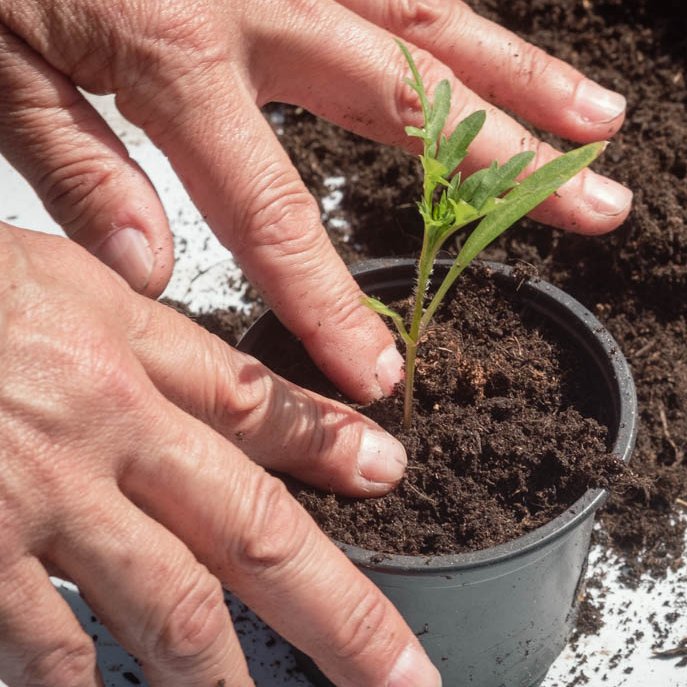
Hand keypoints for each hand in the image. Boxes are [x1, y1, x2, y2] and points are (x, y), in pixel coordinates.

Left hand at [0, 0, 630, 403]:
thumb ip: (74, 169)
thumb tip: (150, 271)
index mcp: (176, 54)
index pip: (275, 210)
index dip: (332, 301)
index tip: (379, 371)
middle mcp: (259, 1)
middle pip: (415, 103)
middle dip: (516, 167)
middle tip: (600, 207)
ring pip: (432, 27)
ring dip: (527, 78)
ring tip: (603, 123)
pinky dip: (464, 23)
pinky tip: (507, 54)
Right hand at [0, 222, 439, 686]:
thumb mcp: (51, 282)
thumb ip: (153, 342)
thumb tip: (246, 392)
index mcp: (116, 355)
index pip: (257, 407)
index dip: (330, 444)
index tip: (391, 477)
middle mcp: (92, 436)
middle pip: (247, 535)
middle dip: (340, 613)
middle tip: (406, 675)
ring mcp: (22, 511)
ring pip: (160, 614)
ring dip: (224, 681)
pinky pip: (35, 647)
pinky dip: (74, 681)